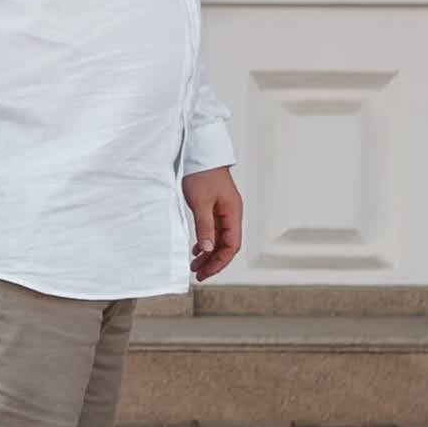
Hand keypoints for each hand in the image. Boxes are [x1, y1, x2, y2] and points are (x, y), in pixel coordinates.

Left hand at [182, 165, 243, 281]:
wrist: (199, 152)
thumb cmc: (202, 173)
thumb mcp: (201, 202)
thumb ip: (205, 227)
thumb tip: (208, 249)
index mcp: (233, 213)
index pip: (231, 246)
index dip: (219, 261)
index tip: (206, 272)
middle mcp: (231, 214)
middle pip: (226, 245)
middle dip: (213, 261)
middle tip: (198, 274)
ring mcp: (223, 211)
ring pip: (219, 239)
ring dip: (208, 253)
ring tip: (195, 265)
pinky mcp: (214, 207)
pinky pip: (213, 230)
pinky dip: (206, 241)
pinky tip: (197, 249)